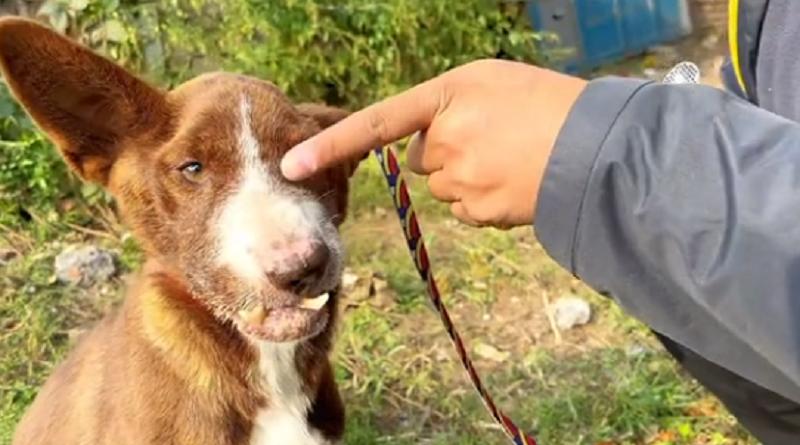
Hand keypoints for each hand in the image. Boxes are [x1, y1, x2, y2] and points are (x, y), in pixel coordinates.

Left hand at [281, 59, 585, 227]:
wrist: (594, 147)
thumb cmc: (545, 104)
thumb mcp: (491, 83)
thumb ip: (445, 107)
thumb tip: (421, 150)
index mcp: (447, 98)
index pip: (377, 123)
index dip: (332, 144)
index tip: (291, 164)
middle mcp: (446, 141)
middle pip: (422, 158)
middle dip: (445, 151)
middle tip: (492, 138)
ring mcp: (461, 181)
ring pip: (443, 185)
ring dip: (466, 175)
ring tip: (510, 159)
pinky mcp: (478, 212)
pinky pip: (464, 208)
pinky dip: (482, 199)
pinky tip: (513, 182)